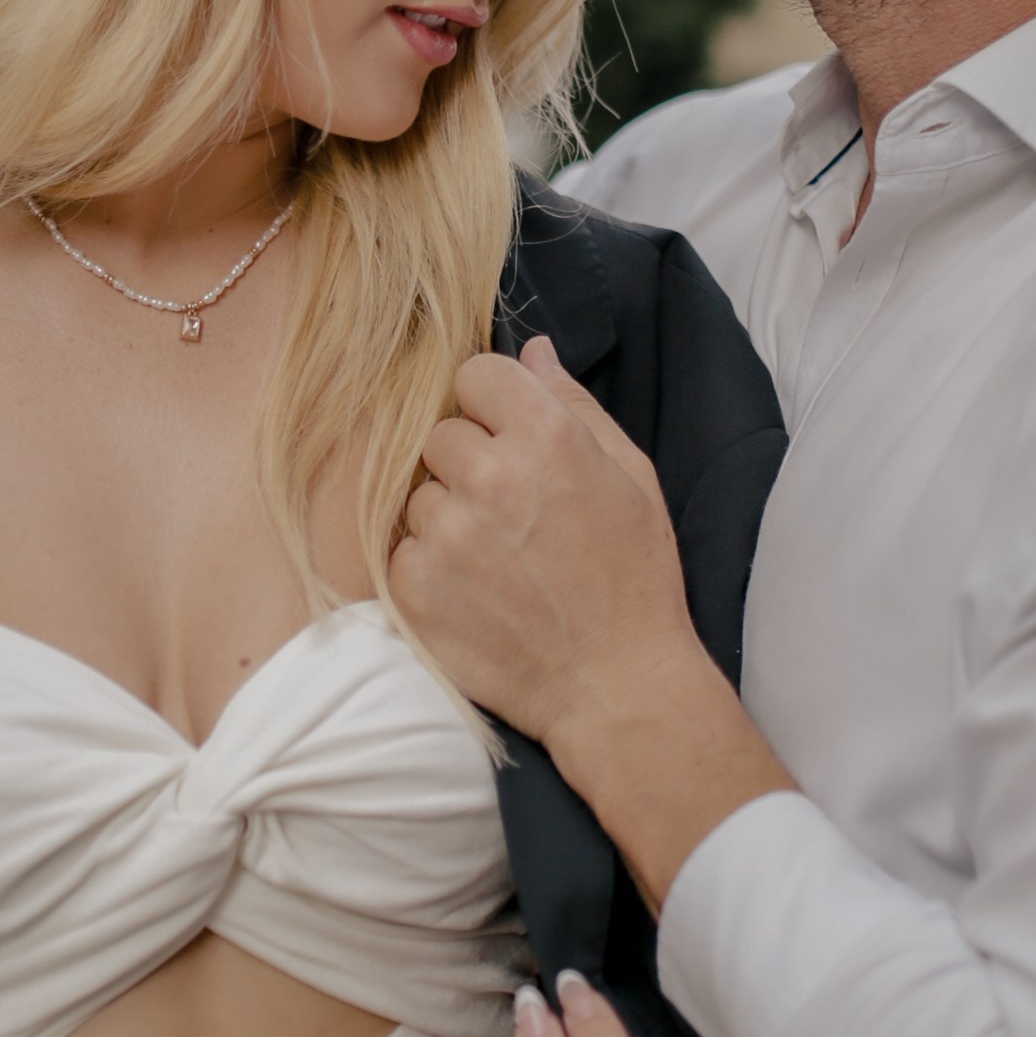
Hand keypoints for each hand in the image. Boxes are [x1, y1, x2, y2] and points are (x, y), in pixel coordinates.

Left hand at [395, 338, 693, 754]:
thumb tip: (532, 350)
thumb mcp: (631, 477)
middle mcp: (491, 476)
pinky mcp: (414, 588)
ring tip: (497, 560)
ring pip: (419, 494)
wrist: (615, 685)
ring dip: (448, 517)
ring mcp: (447, 534)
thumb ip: (574, 404)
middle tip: (511, 513)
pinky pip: (401, 549)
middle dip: (470, 463)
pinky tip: (476, 592)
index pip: (476, 374)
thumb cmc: (634, 579)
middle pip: (441, 434)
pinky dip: (429, 567)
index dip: (491, 406)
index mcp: (548, 437)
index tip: (508, 439)